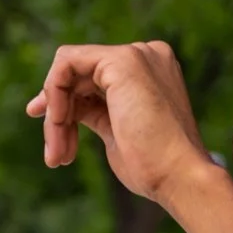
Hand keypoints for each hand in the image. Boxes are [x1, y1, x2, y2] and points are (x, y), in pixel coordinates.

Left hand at [25, 42, 232, 232]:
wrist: (179, 178)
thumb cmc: (154, 168)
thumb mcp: (117, 133)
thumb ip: (96, 112)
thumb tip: (60, 108)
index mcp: (152, 72)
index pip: (95, 78)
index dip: (65, 102)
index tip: (53, 136)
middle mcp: (147, 56)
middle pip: (79, 73)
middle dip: (57, 113)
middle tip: (54, 154)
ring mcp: (136, 54)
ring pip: (68, 70)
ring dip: (56, 113)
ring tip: (58, 154)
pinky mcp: (122, 59)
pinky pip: (66, 65)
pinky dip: (54, 95)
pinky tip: (60, 125)